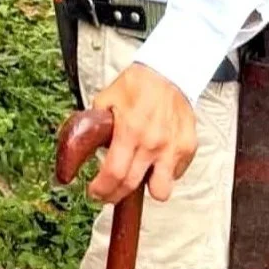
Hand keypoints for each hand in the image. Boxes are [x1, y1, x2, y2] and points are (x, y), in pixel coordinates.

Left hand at [89, 64, 196, 204]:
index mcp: (130, 130)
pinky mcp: (187, 148)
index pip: (114, 173)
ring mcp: (173, 148)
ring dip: (147, 187)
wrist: (168, 72)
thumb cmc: (137, 85)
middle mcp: (153, 143)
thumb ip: (95, 124)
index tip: (94, 193)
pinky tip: (156, 159)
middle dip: (115, 195)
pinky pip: (175, 174)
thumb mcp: (106, 99)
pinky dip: (165, 172)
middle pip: (132, 186)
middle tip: (108, 193)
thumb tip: (81, 146)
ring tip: (139, 175)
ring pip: (161, 190)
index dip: (101, 189)